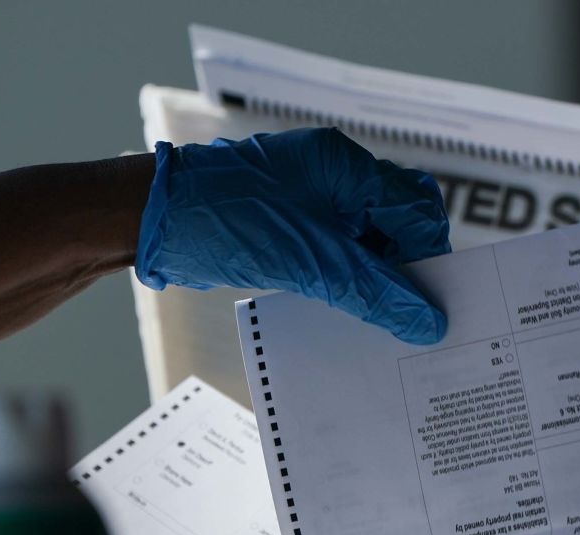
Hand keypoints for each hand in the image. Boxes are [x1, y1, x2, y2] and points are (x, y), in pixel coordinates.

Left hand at [135, 128, 450, 343]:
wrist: (147, 221)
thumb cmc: (223, 221)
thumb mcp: (310, 261)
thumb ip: (374, 291)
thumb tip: (428, 322)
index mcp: (346, 166)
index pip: (415, 208)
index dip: (428, 257)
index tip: (431, 304)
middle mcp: (336, 178)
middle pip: (401, 222)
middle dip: (410, 268)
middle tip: (412, 314)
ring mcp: (315, 202)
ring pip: (374, 242)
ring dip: (381, 280)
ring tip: (383, 322)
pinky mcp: (296, 228)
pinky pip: (343, 254)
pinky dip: (352, 283)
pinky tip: (352, 313)